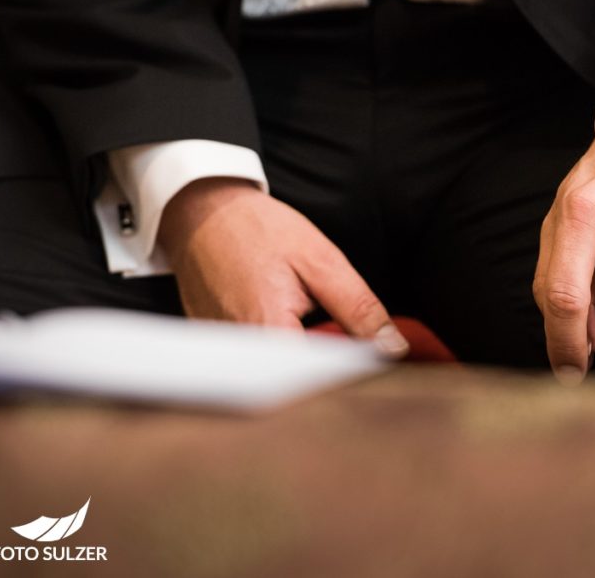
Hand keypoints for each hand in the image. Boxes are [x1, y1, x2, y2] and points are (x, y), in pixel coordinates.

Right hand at [157, 178, 408, 356]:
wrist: (202, 211)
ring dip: (299, 366)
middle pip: (293, 384)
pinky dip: (275, 356)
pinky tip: (286, 331)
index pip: (315, 379)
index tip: (366, 364)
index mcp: (267, 329)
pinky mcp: (212, 351)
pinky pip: (252, 366)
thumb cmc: (259, 230)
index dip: (347, 378)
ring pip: (272, 377)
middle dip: (324, 373)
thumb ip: (357, 307)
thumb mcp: (321, 260)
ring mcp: (218, 354)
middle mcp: (236, 352)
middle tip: (345, 349)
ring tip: (305, 326)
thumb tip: (392, 347)